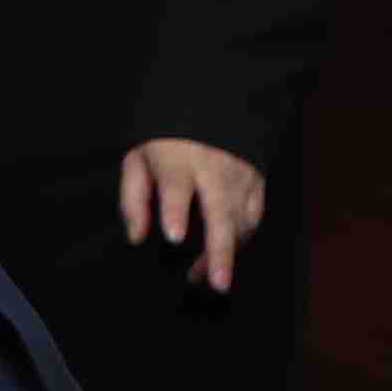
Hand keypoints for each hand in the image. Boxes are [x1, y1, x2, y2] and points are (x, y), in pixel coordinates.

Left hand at [117, 136, 266, 292]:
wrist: (209, 108)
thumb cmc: (166, 142)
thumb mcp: (138, 160)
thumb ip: (134, 199)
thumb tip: (136, 238)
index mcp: (178, 160)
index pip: (177, 187)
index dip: (176, 212)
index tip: (173, 237)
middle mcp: (214, 169)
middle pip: (220, 212)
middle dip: (219, 249)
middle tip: (216, 282)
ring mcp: (239, 176)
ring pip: (240, 221)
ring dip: (227, 253)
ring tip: (211, 280)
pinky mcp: (257, 182)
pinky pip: (253, 217)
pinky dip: (242, 240)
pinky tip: (225, 258)